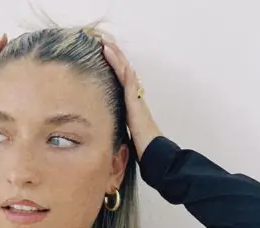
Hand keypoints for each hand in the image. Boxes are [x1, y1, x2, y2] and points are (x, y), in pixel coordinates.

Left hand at [102, 41, 162, 159]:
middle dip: (115, 56)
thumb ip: (120, 125)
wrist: (155, 153)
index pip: (122, 80)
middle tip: (105, 42)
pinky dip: (126, 75)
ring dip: (118, 59)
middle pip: (124, 72)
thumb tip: (105, 128)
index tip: (106, 53)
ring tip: (108, 46)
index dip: (115, 66)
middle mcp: (135, 99)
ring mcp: (137, 101)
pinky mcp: (137, 106)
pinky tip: (121, 64)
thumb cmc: (143, 146)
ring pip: (127, 74)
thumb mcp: (127, 132)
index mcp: (132, 104)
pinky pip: (131, 87)